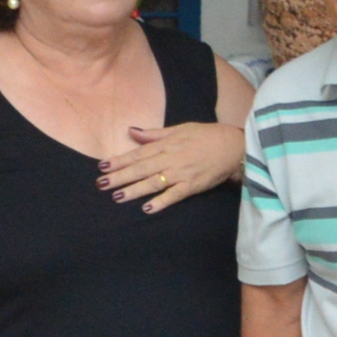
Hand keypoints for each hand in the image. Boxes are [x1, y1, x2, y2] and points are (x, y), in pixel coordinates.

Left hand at [100, 121, 245, 214]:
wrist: (234, 146)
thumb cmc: (207, 135)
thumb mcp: (180, 128)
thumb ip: (154, 134)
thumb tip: (131, 131)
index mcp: (167, 144)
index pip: (138, 153)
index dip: (119, 160)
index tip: (102, 166)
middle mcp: (171, 159)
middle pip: (141, 169)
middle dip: (120, 176)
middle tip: (101, 184)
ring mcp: (181, 173)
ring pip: (153, 182)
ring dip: (134, 190)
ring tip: (117, 197)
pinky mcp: (193, 185)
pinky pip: (174, 195)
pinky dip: (161, 202)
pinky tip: (147, 208)